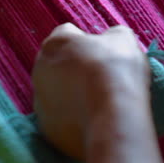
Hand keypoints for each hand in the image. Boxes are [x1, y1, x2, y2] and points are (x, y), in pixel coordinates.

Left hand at [32, 23, 149, 158]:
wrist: (113, 119)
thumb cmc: (117, 71)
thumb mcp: (124, 39)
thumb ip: (113, 35)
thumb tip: (111, 40)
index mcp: (55, 43)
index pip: (67, 34)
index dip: (86, 42)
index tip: (102, 53)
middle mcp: (39, 70)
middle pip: (57, 65)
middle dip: (75, 69)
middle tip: (100, 78)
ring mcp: (40, 102)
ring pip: (56, 94)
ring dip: (72, 95)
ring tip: (98, 102)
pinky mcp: (47, 128)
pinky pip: (60, 119)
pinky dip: (73, 118)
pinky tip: (92, 120)